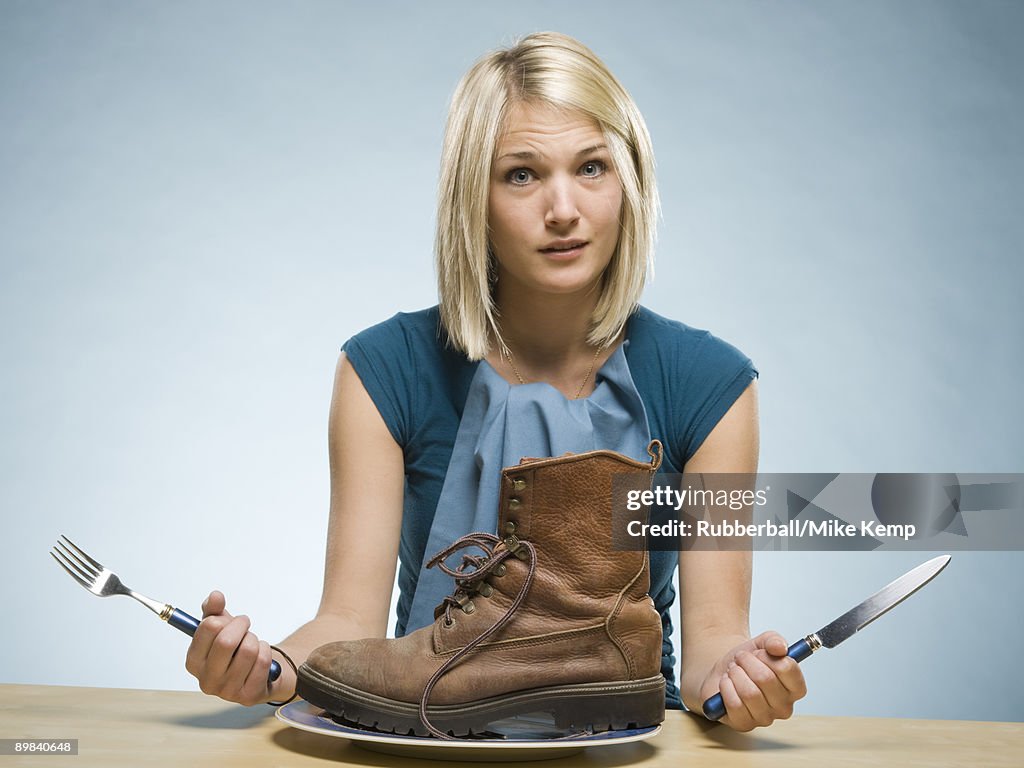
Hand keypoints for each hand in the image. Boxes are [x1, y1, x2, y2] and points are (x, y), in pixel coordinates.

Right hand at [184, 590, 288, 705]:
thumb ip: (213, 610)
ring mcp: (227, 692)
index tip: (229, 621)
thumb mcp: (221, 627)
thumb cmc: (235, 649)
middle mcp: (206, 680)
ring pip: (248, 650)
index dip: (224, 619)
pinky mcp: (248, 696)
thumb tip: (215, 596)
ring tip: (251, 644)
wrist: (260, 673)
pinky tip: (260, 658)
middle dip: (242, 626)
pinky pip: (263, 661)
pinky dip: (266, 652)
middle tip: (245, 626)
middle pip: (227, 641)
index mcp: (193, 662)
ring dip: (255, 639)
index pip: (208, 628)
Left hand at [700, 631, 806, 730]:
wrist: (724, 671)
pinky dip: (726, 687)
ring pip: (749, 693)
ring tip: (733, 670)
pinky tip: (726, 683)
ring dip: (735, 674)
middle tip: (741, 659)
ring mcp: (765, 718)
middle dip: (747, 662)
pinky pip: (734, 704)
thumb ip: (774, 640)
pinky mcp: (744, 724)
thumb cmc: (747, 661)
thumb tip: (780, 647)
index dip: (768, 655)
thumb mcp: (762, 643)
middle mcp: (784, 707)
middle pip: (765, 679)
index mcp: (795, 688)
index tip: (760, 652)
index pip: (788, 668)